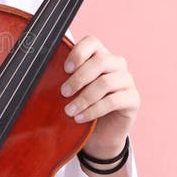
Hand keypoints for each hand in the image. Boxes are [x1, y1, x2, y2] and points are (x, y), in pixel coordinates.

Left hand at [60, 35, 139, 157]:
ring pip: (106, 82)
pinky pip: (113, 101)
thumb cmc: (83, 106)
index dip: (78, 52)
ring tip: (69, 111)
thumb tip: (43, 72)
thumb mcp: (72, 89)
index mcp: (100, 56)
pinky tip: (80, 118)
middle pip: (100, 62)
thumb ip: (64, 78)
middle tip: (63, 93)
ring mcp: (127, 81)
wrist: (100, 134)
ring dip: (84, 98)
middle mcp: (116, 64)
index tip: (65, 69)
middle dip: (78, 78)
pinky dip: (93, 110)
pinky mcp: (133, 99)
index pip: (93, 42)